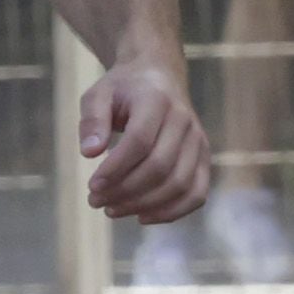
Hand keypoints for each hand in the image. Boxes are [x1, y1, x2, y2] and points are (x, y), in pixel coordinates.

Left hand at [78, 56, 210, 224]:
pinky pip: (197, 193)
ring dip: (144, 205)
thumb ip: (92, 120)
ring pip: (179, 184)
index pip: (139, 141)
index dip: (115, 168)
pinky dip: (172, 212)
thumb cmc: (123, 89)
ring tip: (112, 210)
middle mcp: (184, 121)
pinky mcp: (204, 158)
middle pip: (160, 166)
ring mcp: (198, 141)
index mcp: (156, 100)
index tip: (91, 185)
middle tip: (95, 201)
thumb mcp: (98, 95)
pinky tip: (142, 217)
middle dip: (125, 191)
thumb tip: (89, 153)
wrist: (159, 77)